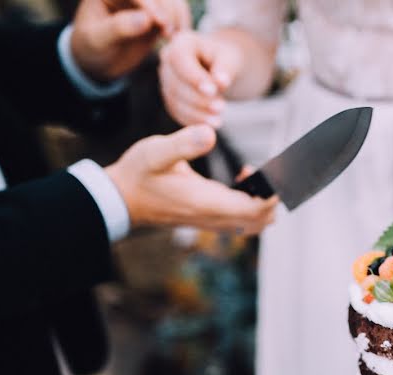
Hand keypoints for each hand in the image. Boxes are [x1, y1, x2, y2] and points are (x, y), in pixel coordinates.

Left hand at [71, 0, 189, 81]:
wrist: (99, 62)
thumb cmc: (92, 49)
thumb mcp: (98, 40)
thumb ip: (119, 28)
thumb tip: (145, 19)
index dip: (150, 3)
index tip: (159, 22)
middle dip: (166, 8)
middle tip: (167, 31)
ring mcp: (144, 4)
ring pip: (170, 0)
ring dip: (176, 14)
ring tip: (173, 35)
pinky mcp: (156, 15)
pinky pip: (175, 11)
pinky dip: (181, 21)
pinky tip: (177, 36)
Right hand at [105, 125, 277, 234]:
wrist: (121, 199)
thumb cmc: (138, 174)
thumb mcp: (155, 152)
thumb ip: (183, 143)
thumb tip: (210, 133)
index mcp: (208, 203)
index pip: (256, 209)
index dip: (270, 191)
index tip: (265, 168)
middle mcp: (215, 218)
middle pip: (262, 219)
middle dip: (270, 195)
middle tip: (256, 169)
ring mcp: (213, 223)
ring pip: (255, 224)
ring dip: (262, 202)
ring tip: (248, 176)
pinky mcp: (210, 221)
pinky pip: (242, 221)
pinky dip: (251, 205)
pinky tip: (239, 181)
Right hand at [159, 31, 243, 126]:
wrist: (222, 66)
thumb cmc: (227, 58)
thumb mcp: (231, 58)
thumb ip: (225, 68)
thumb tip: (220, 82)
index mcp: (181, 42)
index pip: (180, 58)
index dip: (194, 76)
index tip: (213, 91)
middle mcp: (167, 59)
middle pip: (176, 82)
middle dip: (198, 98)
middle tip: (220, 109)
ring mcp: (166, 79)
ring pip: (175, 100)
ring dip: (197, 113)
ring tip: (218, 121)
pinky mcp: (170, 97)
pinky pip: (177, 112)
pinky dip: (193, 120)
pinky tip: (209, 125)